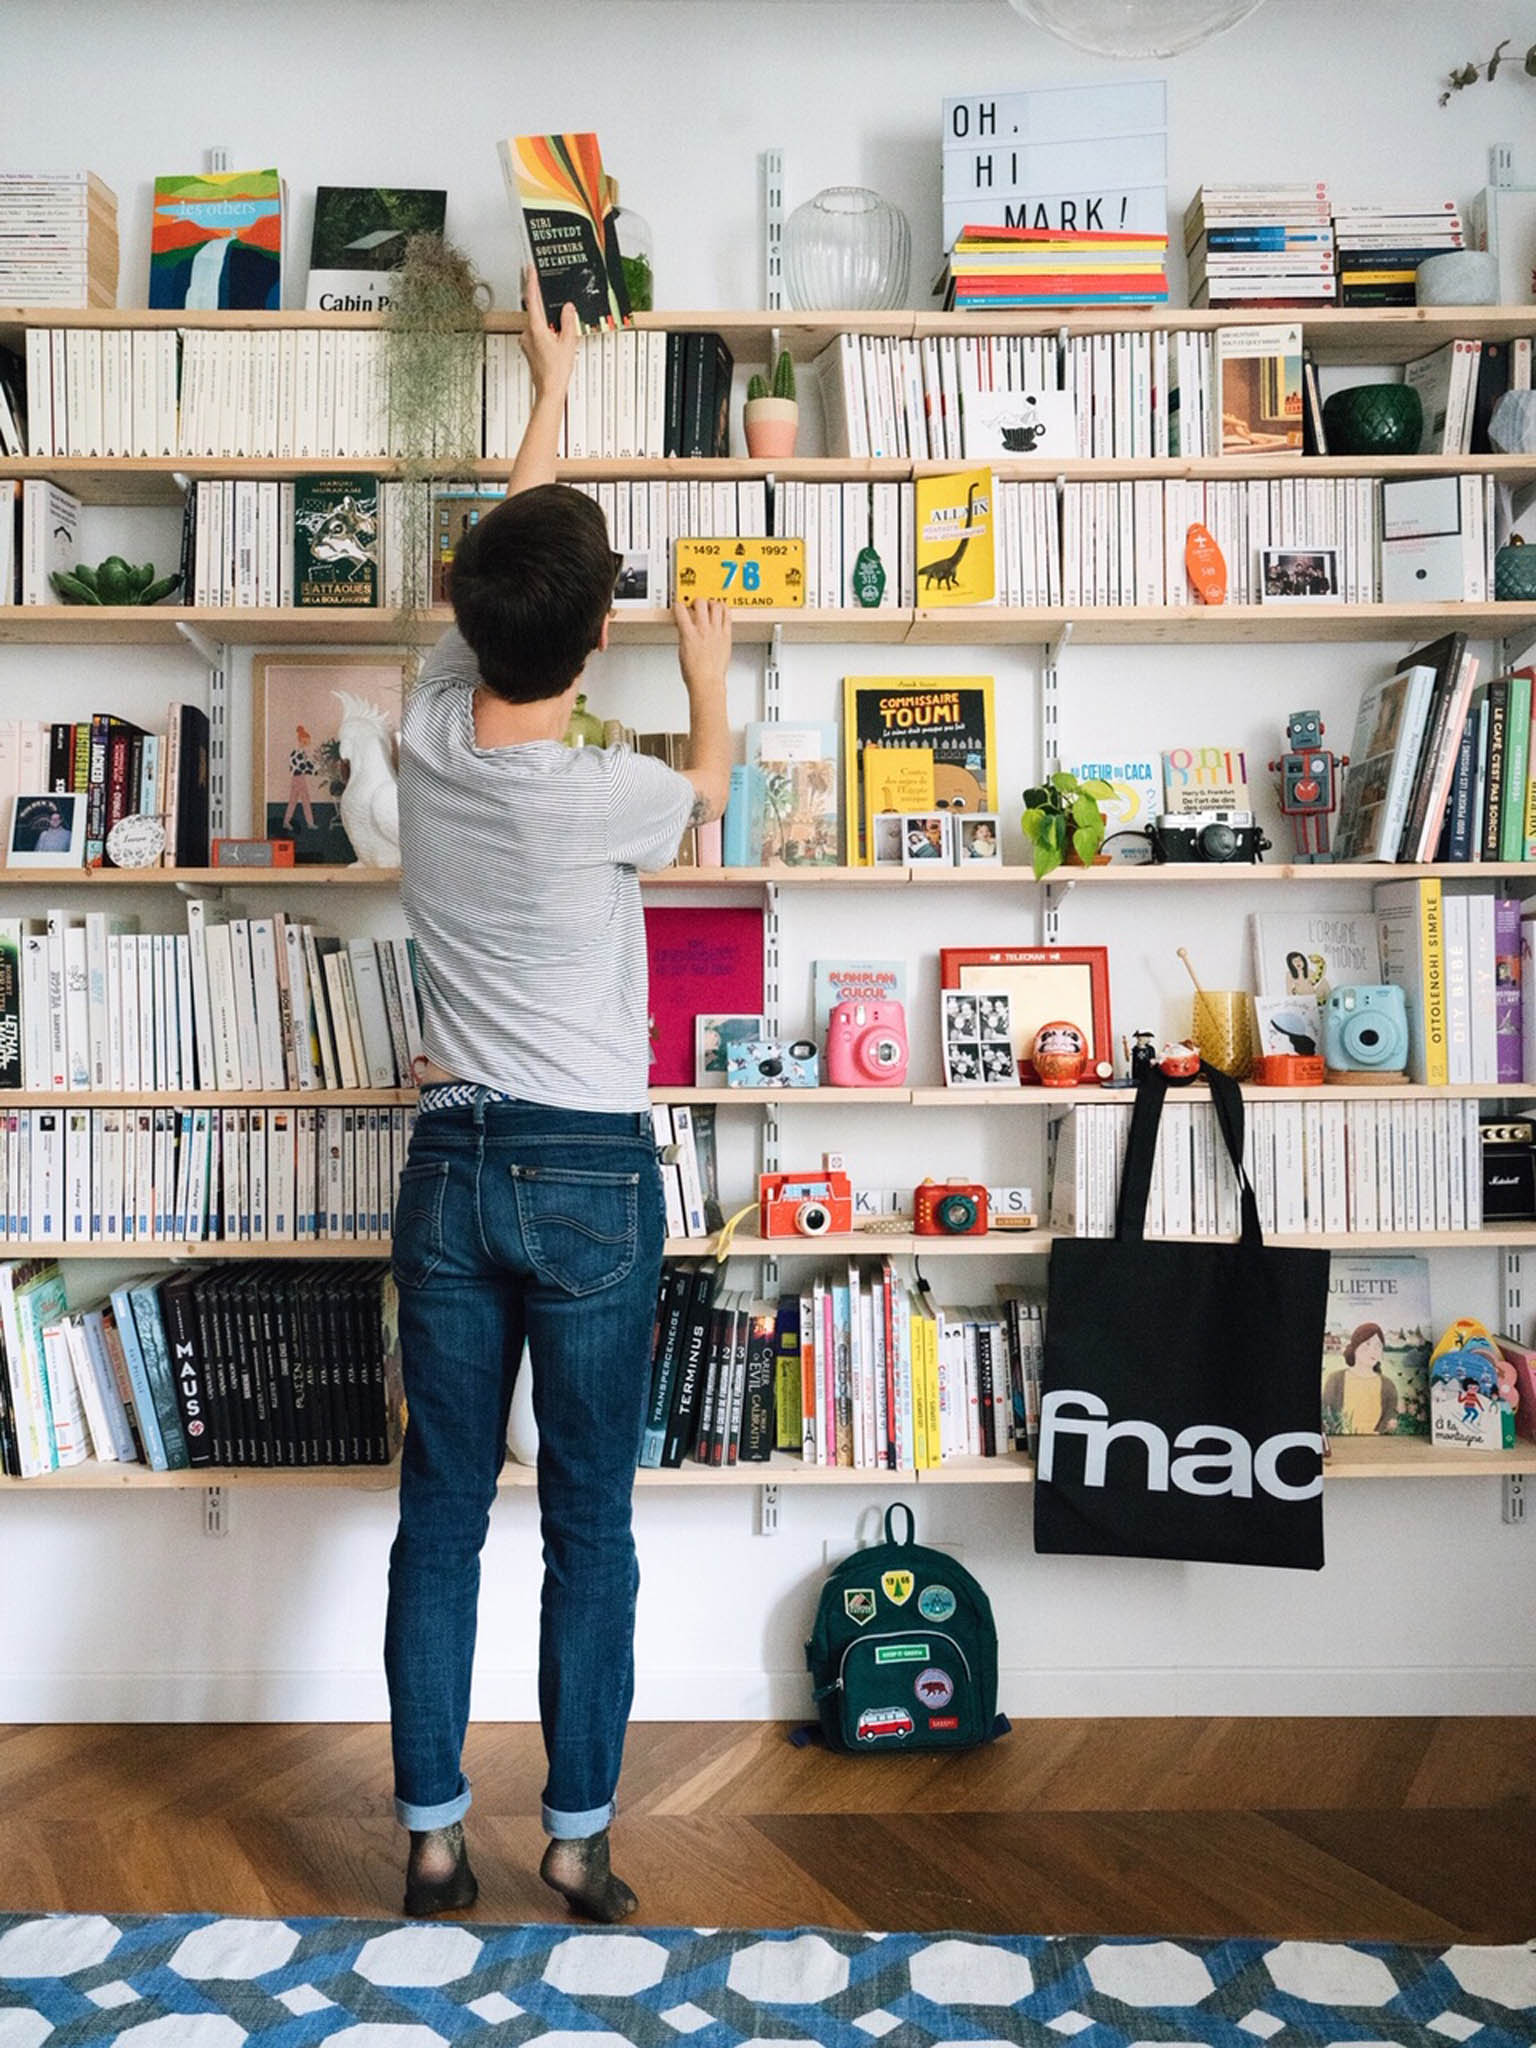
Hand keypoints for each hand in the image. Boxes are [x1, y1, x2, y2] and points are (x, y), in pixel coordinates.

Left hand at [519, 263, 578, 399]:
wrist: (549, 390)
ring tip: (560, 334)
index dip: (531, 282)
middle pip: (535, 312)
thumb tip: (567, 308)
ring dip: (548, 324)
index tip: (530, 269)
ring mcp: (526, 342)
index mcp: (536, 328)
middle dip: (546, 308)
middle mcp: (527, 333)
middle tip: (555, 304)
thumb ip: (567, 321)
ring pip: (537, 324)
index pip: (532, 299)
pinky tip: (556, 341)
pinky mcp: (529, 349)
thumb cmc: (555, 371)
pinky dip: (546, 333)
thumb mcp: (568, 342)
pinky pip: (537, 334)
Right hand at [673, 597, 730, 695]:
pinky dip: (725, 610)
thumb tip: (685, 629)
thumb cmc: (694, 672)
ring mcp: (716, 632)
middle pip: (700, 603)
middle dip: (696, 601)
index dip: (679, 605)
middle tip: (696, 605)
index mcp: (688, 634)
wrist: (707, 681)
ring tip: (710, 606)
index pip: (681, 610)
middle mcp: (702, 630)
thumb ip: (684, 635)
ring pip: (716, 606)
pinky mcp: (726, 636)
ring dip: (711, 603)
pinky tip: (722, 611)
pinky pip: (728, 616)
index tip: (679, 606)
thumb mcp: (682, 651)